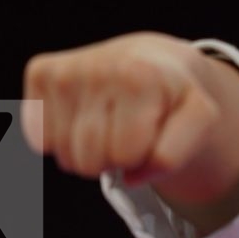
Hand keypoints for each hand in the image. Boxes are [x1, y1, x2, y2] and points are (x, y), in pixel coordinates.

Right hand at [20, 31, 223, 186]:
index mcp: (138, 78)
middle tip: (125, 132)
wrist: (151, 60)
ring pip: (64, 155)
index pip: (126, 157)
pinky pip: (40, 139)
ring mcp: (65, 70)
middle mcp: (97, 68)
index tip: (149, 133)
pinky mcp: (41, 72)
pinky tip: (81, 116)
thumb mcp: (198, 121)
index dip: (140, 157)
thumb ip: (174, 156)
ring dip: (86, 153)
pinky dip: (60, 139)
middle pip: (90, 161)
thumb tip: (132, 177)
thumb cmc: (173, 97)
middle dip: (111, 159)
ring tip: (106, 125)